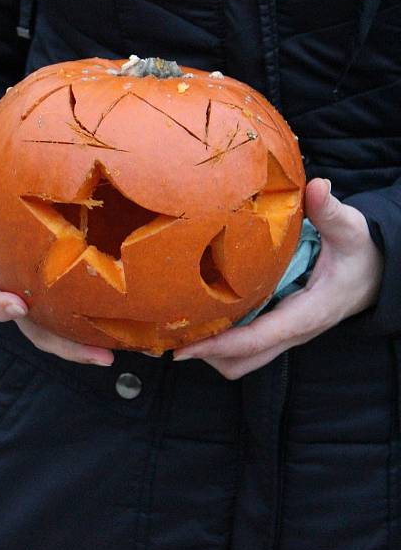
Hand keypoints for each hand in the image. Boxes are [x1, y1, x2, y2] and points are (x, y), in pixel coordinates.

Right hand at [0, 163, 113, 365]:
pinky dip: (102, 333)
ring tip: (111, 355)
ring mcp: (43, 311)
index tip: (17, 306)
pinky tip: (133, 336)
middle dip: (61, 346)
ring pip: (61, 336)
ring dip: (84, 349)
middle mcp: (19, 304)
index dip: (0, 306)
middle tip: (92, 354)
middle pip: (35, 331)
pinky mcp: (64, 310)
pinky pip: (81, 325)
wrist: (3, 232)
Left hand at [173, 177, 383, 378]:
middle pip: (240, 363)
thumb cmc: (361, 253)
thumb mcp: (351, 230)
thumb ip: (331, 211)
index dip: (218, 346)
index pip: (255, 340)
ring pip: (240, 362)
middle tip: (169, 336)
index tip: (184, 348)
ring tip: (177, 328)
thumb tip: (318, 186)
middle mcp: (292, 333)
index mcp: (306, 314)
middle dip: (205, 355)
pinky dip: (220, 343)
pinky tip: (198, 318)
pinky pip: (244, 348)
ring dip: (210, 353)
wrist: (379, 274)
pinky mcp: (277, 330)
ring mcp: (283, 336)